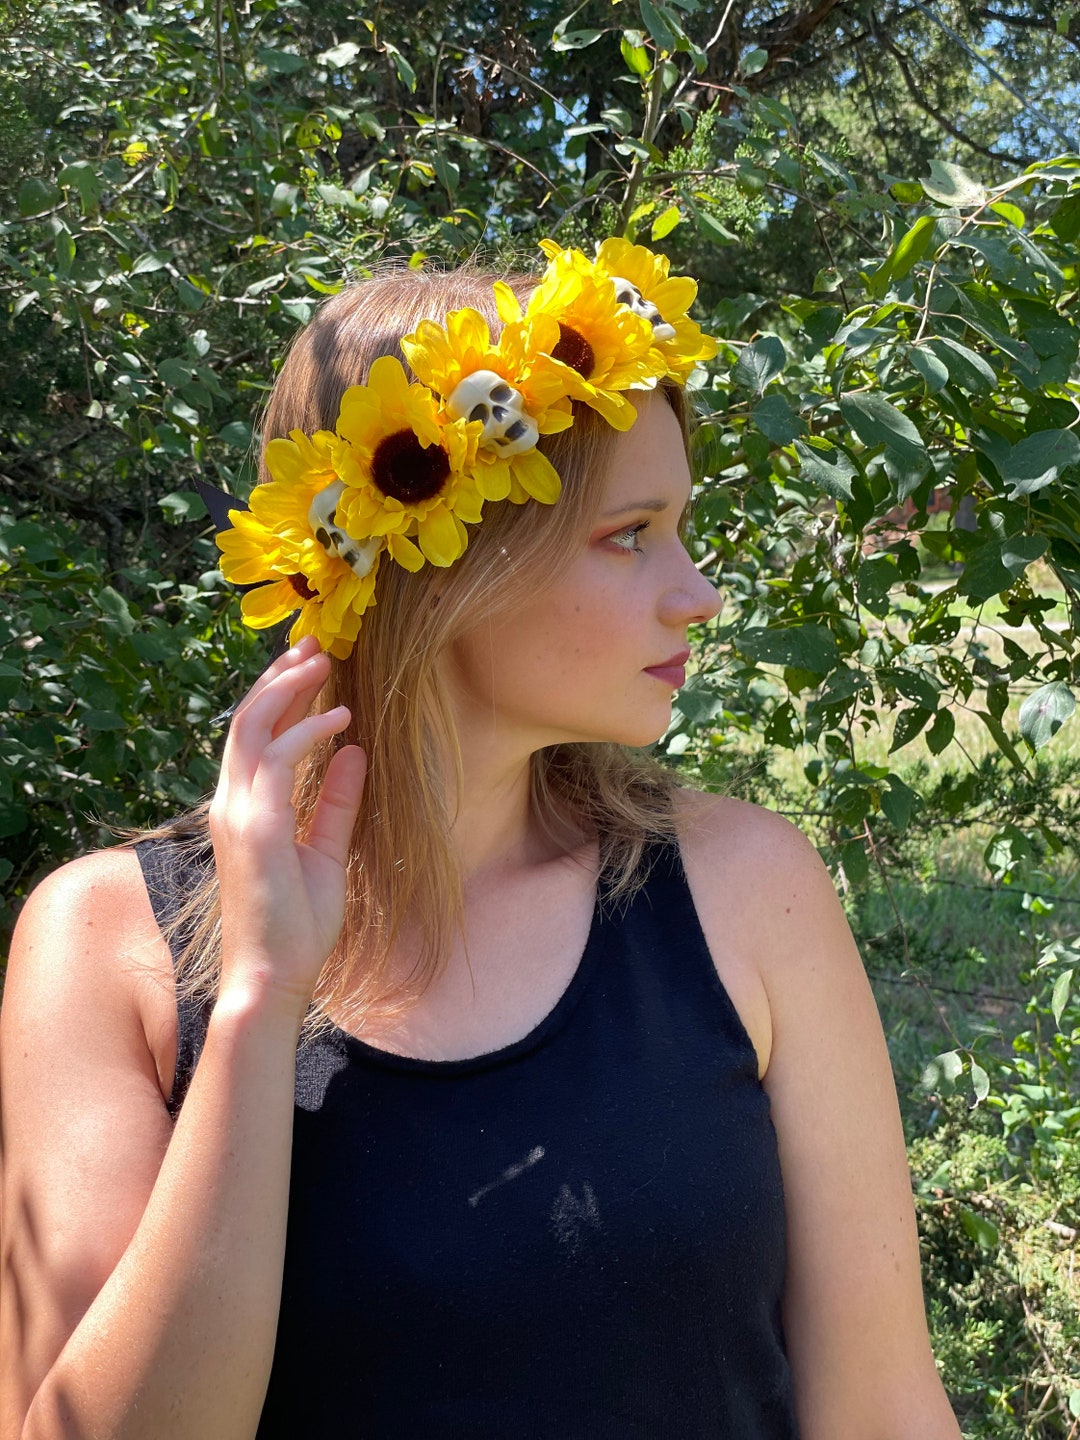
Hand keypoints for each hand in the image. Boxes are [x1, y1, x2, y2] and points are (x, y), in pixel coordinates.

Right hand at [208, 634, 366, 1019]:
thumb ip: (336, 803)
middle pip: (247, 719)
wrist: (275, 977)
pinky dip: (307, 731)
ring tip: (324, 661)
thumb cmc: (298, 926)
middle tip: (314, 643)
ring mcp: (237, 814)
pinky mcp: (254, 827)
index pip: (254, 736)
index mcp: (243, 810)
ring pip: (251, 727)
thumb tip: (354, 752)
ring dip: (288, 689)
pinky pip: (276, 759)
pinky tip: (341, 718)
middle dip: (280, 676)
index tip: (310, 665)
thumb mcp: (327, 852)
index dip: (279, 696)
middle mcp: (230, 804)